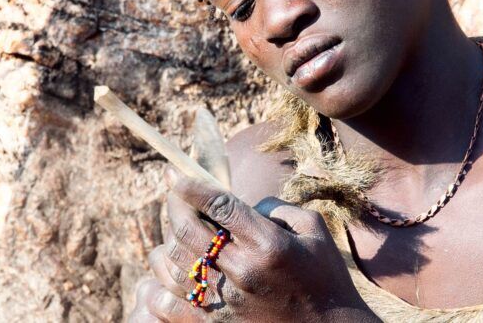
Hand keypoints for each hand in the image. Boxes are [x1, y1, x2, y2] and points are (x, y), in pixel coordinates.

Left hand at [133, 168, 378, 321]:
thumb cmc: (326, 278)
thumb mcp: (315, 231)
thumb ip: (278, 208)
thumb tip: (243, 204)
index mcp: (268, 245)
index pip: (219, 206)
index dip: (193, 187)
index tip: (179, 177)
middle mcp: (243, 271)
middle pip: (188, 230)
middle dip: (175, 206)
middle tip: (174, 197)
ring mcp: (227, 302)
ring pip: (173, 264)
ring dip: (166, 243)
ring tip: (173, 235)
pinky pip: (170, 305)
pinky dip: (157, 288)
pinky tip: (161, 275)